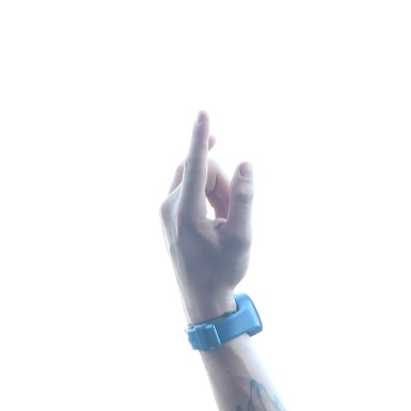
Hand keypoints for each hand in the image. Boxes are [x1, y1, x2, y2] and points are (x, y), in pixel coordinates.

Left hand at [160, 111, 252, 322]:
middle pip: (199, 168)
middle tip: (232, 210)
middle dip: (221, 180)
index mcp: (186, 212)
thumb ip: (245, 198)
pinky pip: (189, 188)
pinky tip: (217, 220)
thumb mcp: (242, 237)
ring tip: (225, 219)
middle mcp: (170, 206)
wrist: (201, 299)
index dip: (202, 137)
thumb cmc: (223, 270)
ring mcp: (165, 209)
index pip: (196, 164)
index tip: (203, 112)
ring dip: (216, 189)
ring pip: (195, 176)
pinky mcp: (167, 213)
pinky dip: (207, 196)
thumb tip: (245, 164)